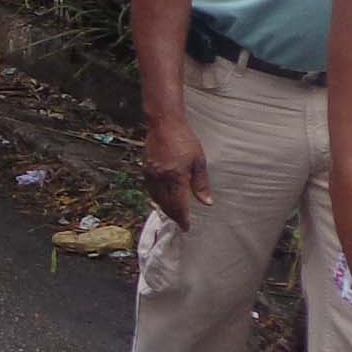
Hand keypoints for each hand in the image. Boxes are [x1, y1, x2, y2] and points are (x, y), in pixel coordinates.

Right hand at [142, 112, 214, 230]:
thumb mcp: (199, 161)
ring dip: (164, 208)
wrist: (164, 124)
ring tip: (172, 213)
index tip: (186, 227)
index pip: (179, 205)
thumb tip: (207, 202)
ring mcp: (151, 174)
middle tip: (180, 222)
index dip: (183, 218)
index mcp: (176, 178)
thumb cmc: (185, 140)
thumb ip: (201, 184)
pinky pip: (150, 189)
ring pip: (156, 198)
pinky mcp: (145, 168)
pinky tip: (162, 197)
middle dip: (173, 215)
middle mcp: (161, 179)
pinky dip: (156, 197)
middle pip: (166, 204)